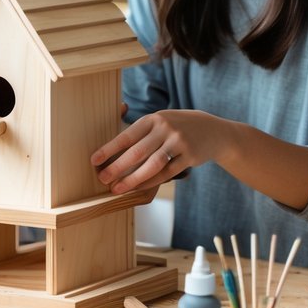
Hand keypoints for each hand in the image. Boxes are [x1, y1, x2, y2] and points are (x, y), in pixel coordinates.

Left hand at [91, 109, 222, 193]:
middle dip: (118, 167)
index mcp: (154, 118)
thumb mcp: (161, 120)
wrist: (213, 130)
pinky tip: (138, 188)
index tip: (95, 160)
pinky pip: (167, 173)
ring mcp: (179, 142)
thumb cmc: (177, 127)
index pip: (127, 135)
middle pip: (138, 152)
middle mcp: (166, 128)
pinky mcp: (190, 157)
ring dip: (133, 179)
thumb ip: (141, 132)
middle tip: (103, 178)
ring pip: (152, 165)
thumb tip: (112, 149)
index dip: (110, 149)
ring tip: (118, 188)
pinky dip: (151, 182)